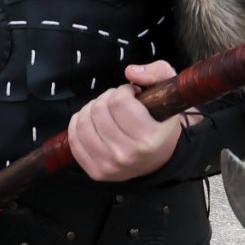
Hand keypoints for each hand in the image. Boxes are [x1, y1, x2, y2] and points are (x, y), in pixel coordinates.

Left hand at [67, 61, 184, 180]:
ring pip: (83, 123)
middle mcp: (127, 154)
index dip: (123, 91)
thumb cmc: (161, 125)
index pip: (119, 101)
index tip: (131, 94)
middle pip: (99, 110)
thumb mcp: (169, 93)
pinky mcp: (95, 172)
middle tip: (116, 102)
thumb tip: (130, 72)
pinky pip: (74, 140)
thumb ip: (157, 73)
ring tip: (103, 110)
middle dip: (106, 98)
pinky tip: (91, 121)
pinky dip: (78, 125)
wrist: (159, 161)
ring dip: (90, 109)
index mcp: (148, 138)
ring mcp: (109, 165)